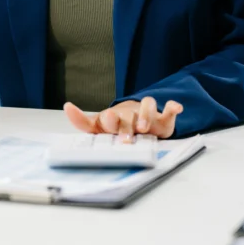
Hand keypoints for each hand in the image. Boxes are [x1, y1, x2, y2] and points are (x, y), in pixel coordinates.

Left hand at [64, 97, 182, 141]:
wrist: (139, 121)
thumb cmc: (118, 127)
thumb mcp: (99, 128)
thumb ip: (82, 121)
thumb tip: (67, 106)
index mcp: (112, 119)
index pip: (106, 117)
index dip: (107, 119)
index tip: (107, 120)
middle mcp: (129, 115)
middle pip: (127, 114)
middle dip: (124, 124)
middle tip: (124, 138)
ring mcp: (146, 115)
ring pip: (147, 106)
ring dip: (146, 115)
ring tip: (144, 128)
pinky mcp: (162, 118)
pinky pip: (168, 109)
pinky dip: (173, 107)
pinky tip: (176, 108)